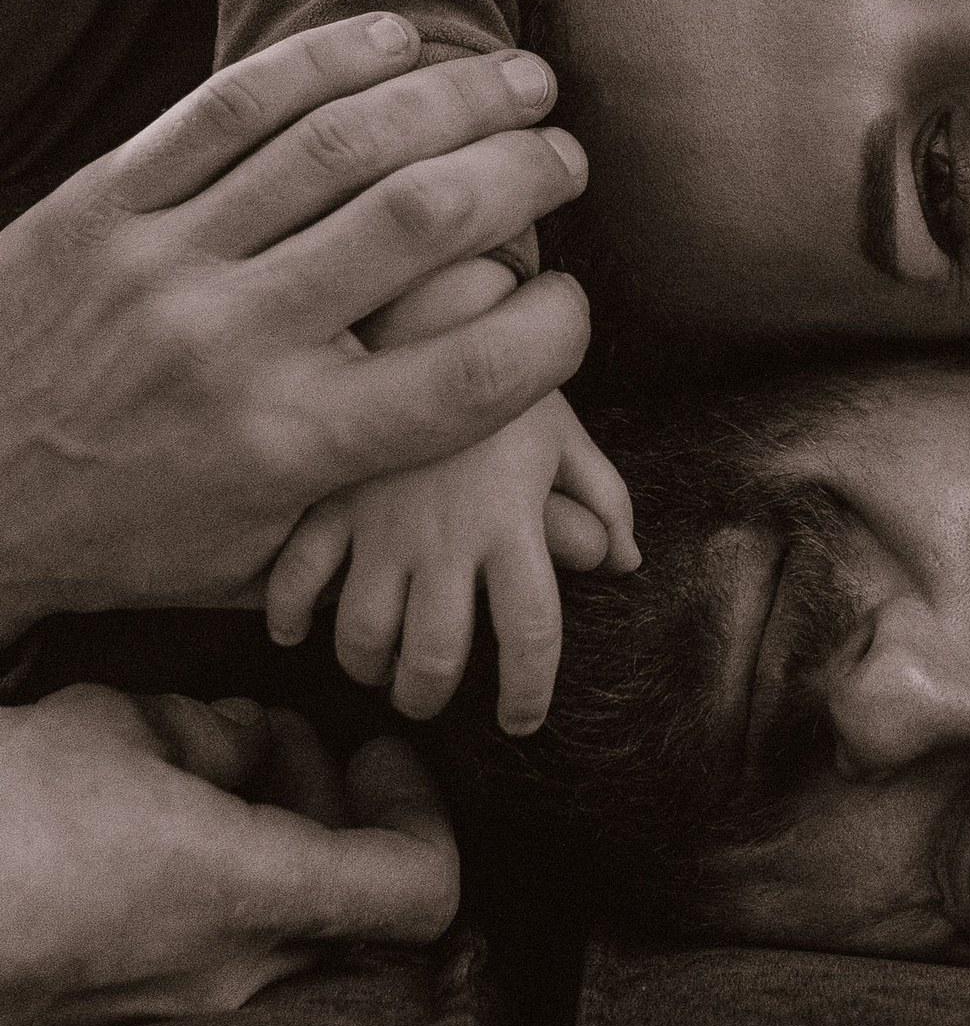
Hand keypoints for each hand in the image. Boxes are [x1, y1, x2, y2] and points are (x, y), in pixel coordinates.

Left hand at [0, 15, 595, 637]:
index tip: (572, 304)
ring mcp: (166, 262)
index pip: (468, 374)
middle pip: (420, 223)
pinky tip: (396, 43)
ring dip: (452, 98)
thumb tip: (561, 521)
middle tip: (568, 157)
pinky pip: (230, 107)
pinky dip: (324, 61)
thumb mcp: (263, 560)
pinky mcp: (105, 202)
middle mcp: (234, 346)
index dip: (552, 329)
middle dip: (523, 174)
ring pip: (336, 145)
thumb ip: (400, 511)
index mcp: (288, 446)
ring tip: (521, 81)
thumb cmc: (126, 533)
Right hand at [0, 683, 458, 1025]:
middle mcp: (228, 973)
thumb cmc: (1, 811)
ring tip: (201, 758)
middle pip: (351, 899)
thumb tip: (247, 742)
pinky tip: (147, 814)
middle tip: (279, 739)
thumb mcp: (115, 728)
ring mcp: (173, 1010)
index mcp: (248, 895)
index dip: (420, 810)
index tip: (379, 749)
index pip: (421, 889)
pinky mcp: (122, 1017)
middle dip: (333, 804)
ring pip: (282, 923)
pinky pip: (213, 948)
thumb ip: (208, 734)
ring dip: (272, 836)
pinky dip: (215, 880)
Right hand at [265, 389, 636, 733]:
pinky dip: (287, 615)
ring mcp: (380, 521)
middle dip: (429, 695)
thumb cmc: (504, 375)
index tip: (522, 719)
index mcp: (514, 523)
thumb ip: (601, 496)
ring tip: (373, 668)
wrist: (430, 306)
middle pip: (436, 656)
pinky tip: (292, 631)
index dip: (529, 693)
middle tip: (425, 698)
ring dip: (366, 667)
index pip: (531, 635)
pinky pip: (294, 578)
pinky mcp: (327, 500)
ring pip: (362, 636)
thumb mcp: (565, 430)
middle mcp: (446, 536)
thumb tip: (625, 558)